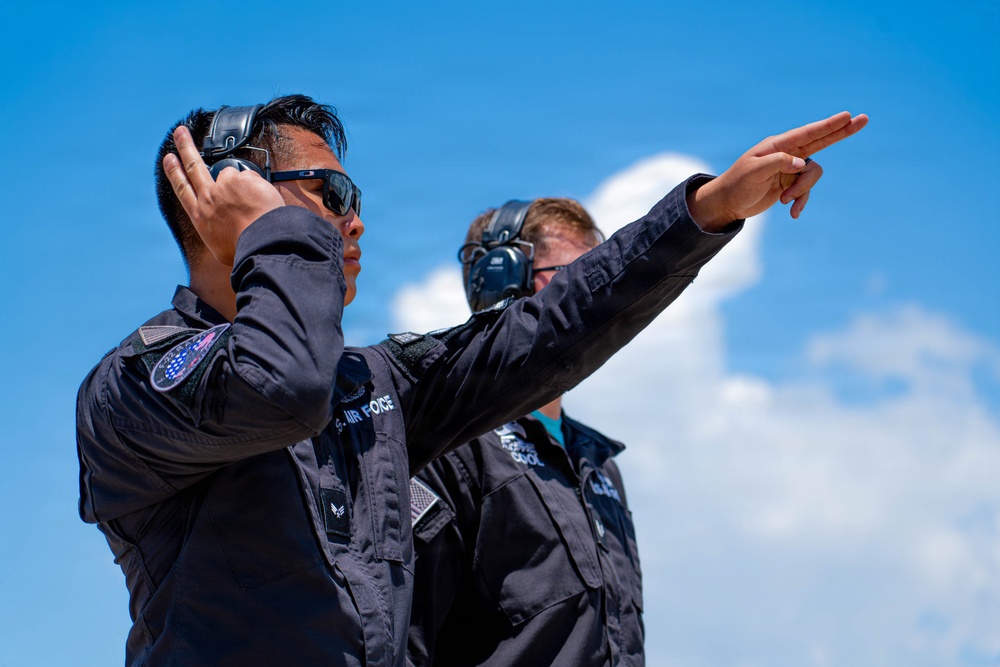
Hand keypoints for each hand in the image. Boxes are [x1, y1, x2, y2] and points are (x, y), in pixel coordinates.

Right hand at [162, 125, 285, 265]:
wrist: (261, 243)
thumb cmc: (242, 251)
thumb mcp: (220, 249)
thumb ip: (218, 233)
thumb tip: (223, 233)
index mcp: (200, 215)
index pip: (182, 189)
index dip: (174, 171)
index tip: (169, 158)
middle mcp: (209, 197)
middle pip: (193, 166)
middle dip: (185, 146)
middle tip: (180, 132)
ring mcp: (225, 186)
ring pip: (231, 175)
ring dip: (240, 184)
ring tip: (251, 201)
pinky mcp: (243, 179)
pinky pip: (252, 179)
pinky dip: (258, 188)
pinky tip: (263, 201)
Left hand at [688, 111, 868, 230]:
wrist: (728, 204)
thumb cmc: (737, 184)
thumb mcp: (754, 172)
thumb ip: (779, 163)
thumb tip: (802, 164)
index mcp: (777, 145)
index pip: (808, 133)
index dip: (828, 125)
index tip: (846, 116)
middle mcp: (787, 153)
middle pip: (821, 140)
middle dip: (841, 132)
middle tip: (864, 119)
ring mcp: (791, 169)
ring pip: (813, 175)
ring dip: (803, 190)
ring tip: (785, 201)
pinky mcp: (790, 184)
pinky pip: (806, 191)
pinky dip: (802, 201)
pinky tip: (792, 213)